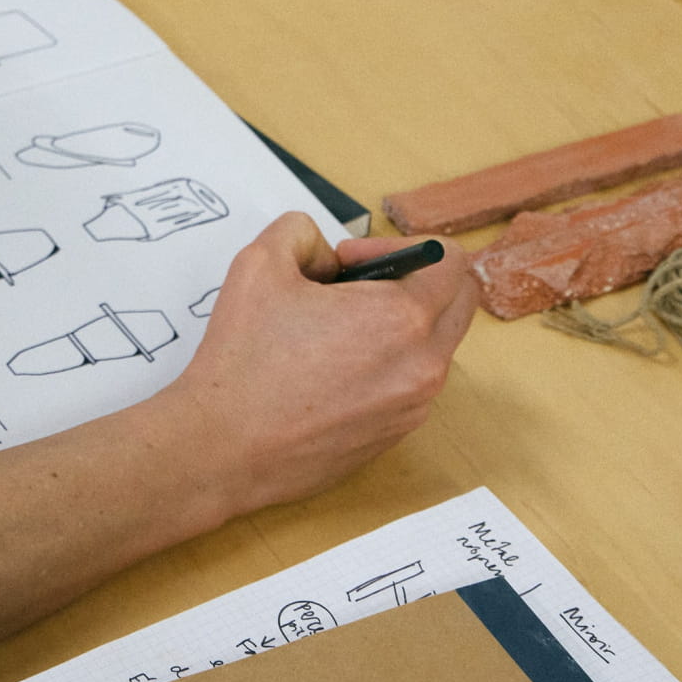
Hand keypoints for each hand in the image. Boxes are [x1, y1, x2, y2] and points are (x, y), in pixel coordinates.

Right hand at [151, 212, 476, 518]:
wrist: (223, 448)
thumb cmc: (242, 359)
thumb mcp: (260, 263)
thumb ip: (301, 232)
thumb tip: (326, 256)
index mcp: (403, 317)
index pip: (452, 260)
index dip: (400, 245)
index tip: (350, 263)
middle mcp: (423, 365)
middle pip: (457, 303)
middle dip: (413, 283)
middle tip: (353, 291)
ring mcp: (412, 407)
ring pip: (431, 347)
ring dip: (396, 328)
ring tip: (331, 335)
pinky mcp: (393, 436)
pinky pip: (407, 387)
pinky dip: (381, 369)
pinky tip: (324, 376)